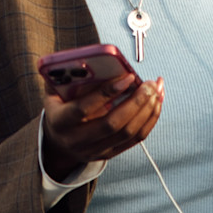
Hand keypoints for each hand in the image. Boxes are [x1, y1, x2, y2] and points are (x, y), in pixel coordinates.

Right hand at [41, 70, 162, 179]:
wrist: (58, 141)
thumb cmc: (60, 107)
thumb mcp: (55, 91)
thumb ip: (68, 77)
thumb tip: (94, 59)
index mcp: (61, 121)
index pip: (85, 108)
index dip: (107, 92)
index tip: (128, 77)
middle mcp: (77, 140)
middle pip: (113, 124)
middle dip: (136, 102)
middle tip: (150, 84)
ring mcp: (95, 150)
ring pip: (128, 132)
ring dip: (147, 110)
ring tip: (157, 90)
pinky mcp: (110, 153)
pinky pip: (136, 139)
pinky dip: (150, 120)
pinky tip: (156, 103)